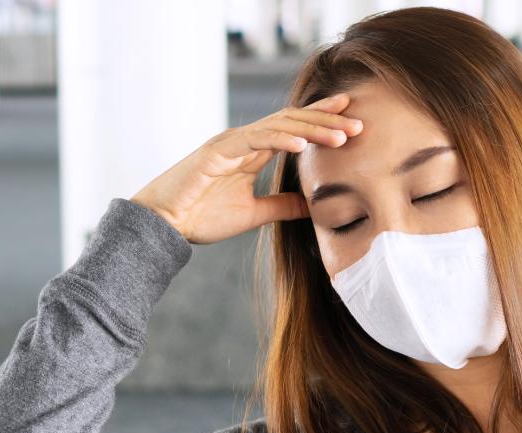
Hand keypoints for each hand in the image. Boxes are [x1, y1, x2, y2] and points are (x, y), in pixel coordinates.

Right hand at [131, 93, 362, 243]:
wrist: (162, 226)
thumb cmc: (200, 218)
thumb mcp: (253, 213)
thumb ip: (282, 206)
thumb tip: (312, 205)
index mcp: (250, 150)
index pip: (293, 128)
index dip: (322, 120)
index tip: (352, 117)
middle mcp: (242, 139)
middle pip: (292, 120)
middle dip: (327, 119)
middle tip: (360, 120)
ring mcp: (229, 142)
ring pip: (279, 125)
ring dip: (312, 128)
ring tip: (343, 134)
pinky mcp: (217, 151)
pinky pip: (254, 139)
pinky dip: (280, 139)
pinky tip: (303, 143)